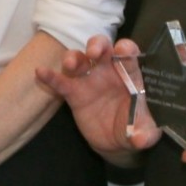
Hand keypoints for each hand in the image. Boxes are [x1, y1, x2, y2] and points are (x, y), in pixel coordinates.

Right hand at [36, 34, 159, 159]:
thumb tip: (141, 140)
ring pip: (79, 59)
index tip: (123, 50)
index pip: (128, 54)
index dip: (125, 48)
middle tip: (93, 52)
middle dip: (97, 44)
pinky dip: (50, 77)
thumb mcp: (146, 131)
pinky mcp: (74, 94)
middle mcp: (108, 71)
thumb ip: (145, 133)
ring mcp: (89, 80)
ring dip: (73, 57)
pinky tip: (40, 72)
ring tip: (70, 65)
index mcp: (129, 73)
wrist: (116, 141)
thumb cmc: (135, 126)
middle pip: (101, 47)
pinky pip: (61, 82)